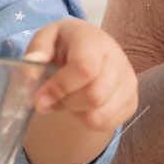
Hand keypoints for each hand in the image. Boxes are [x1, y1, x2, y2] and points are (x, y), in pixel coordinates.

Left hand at [22, 19, 137, 131]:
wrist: (91, 48)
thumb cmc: (65, 44)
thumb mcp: (46, 38)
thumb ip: (36, 50)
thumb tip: (31, 70)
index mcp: (94, 40)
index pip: (85, 68)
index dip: (60, 87)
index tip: (39, 97)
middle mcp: (117, 59)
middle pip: (95, 95)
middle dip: (66, 103)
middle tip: (53, 98)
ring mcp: (128, 81)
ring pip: (100, 115)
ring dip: (76, 114)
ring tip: (68, 99)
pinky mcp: (132, 101)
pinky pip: (108, 124)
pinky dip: (88, 121)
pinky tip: (82, 106)